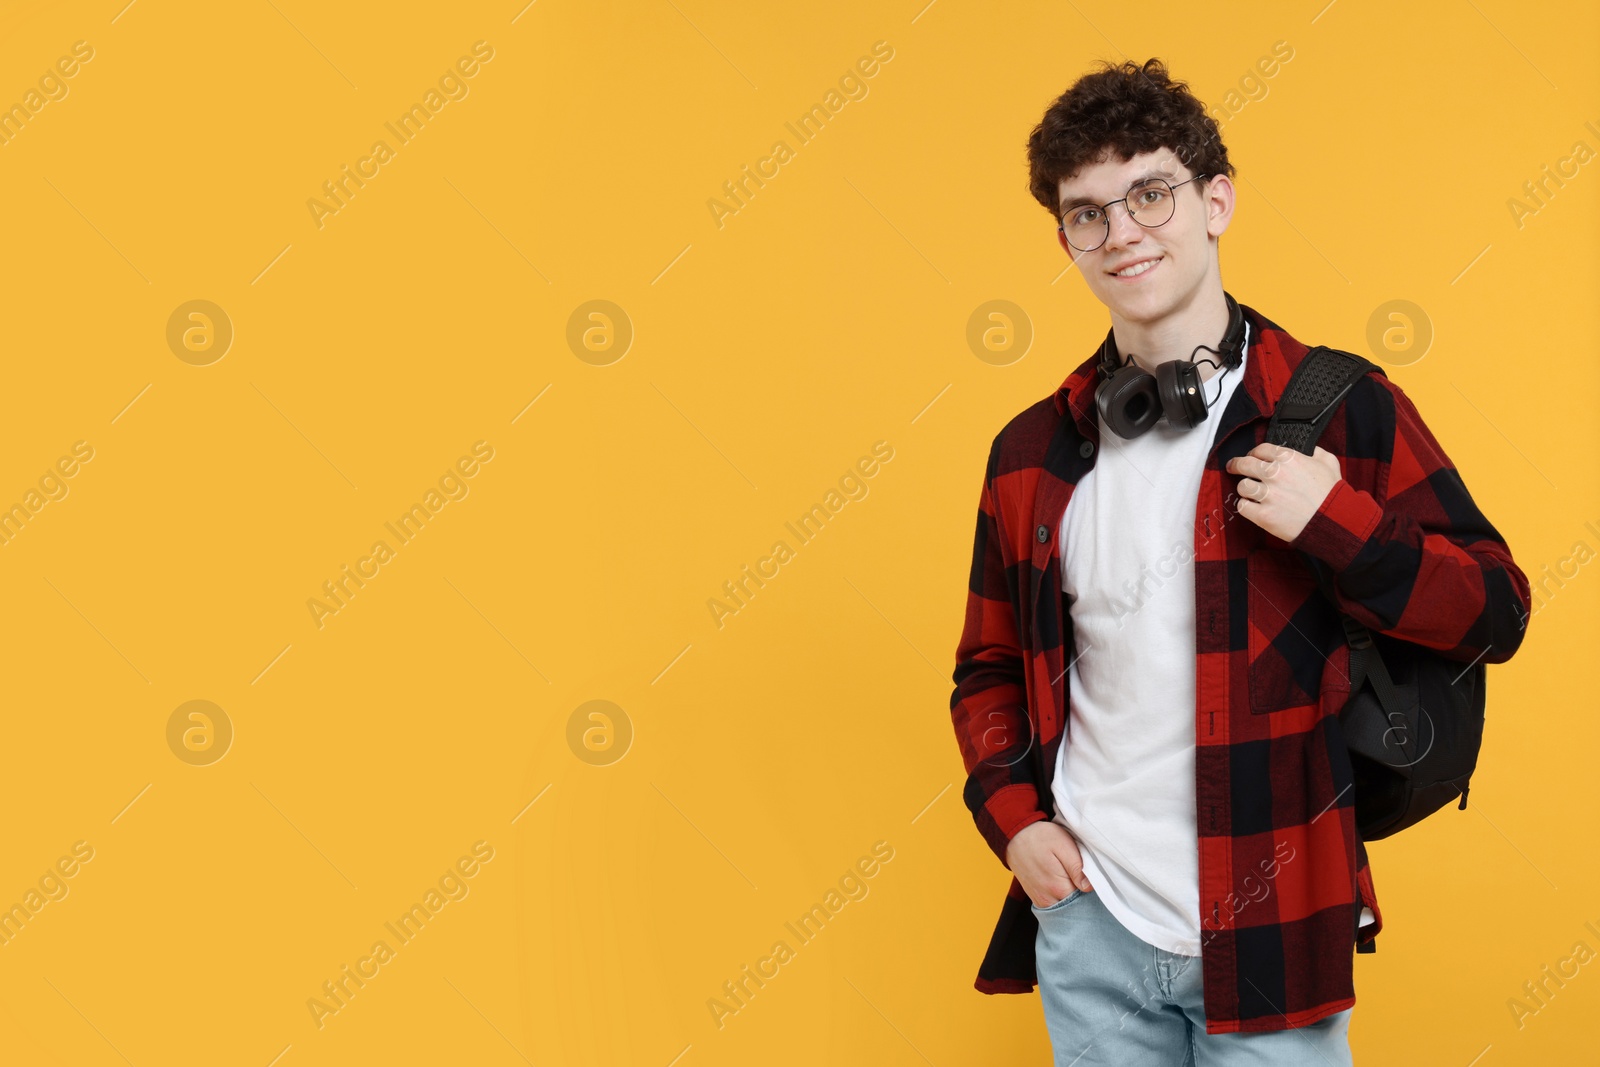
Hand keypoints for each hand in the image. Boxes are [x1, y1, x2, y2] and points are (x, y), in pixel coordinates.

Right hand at [1005, 820, 1093, 907]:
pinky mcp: (1035, 898)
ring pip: (1064, 907)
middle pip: (1074, 905)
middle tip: (1078, 874)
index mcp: (1057, 887)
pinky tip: (1060, 883)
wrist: (1015, 835)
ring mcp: (1040, 900)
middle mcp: (1047, 899)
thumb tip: (1089, 887)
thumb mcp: (1063, 845)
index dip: (1089, 887)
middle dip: (1080, 894)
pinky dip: (1060, 898)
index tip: (1088, 875)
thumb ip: (1077, 867)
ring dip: (1070, 896)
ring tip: (1068, 877)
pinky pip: (1053, 906)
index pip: (1084, 899)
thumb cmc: (1040, 837)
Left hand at [1225, 443, 1342, 541]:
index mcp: (1289, 458)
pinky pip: (1243, 507)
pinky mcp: (1264, 515)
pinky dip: (1245, 506)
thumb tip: (1307, 450)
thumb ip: (1315, 452)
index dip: (1254, 453)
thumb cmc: (1332, 493)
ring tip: (1249, 492)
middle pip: (1244, 464)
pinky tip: (1252, 506)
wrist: (1335, 521)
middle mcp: (1275, 474)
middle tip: (1233, 467)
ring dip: (1245, 488)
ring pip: (1242, 486)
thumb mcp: (1328, 463)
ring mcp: (1268, 495)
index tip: (1252, 456)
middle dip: (1236, 465)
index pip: (1261, 449)